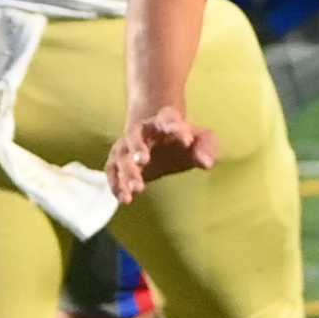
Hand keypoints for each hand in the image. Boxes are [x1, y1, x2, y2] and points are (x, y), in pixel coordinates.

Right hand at [108, 92, 214, 207]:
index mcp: (163, 120)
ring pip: (121, 157)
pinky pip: (112, 172)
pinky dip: (116, 185)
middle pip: (134, 136)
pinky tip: (125, 199)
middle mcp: (140, 132)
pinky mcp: (117, 163)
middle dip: (137, 147)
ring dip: (127, 172)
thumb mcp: (201, 140)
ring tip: (138, 188)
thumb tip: (205, 162)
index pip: (167, 118)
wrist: (159, 141)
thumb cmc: (183, 142)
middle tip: (143, 160)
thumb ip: (206, 147)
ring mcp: (126, 147)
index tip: (186, 140)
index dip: (175, 125)